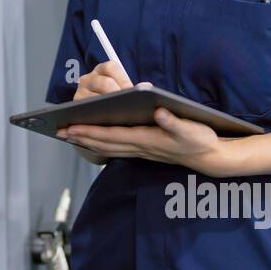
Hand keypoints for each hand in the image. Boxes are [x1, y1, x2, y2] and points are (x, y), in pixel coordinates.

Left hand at [57, 72, 246, 176]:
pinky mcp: (144, 150)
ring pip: (108, 147)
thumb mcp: (192, 129)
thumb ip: (175, 121)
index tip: (72, 126)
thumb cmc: (201, 139)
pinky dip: (100, 144)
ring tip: (68, 135)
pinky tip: (92, 139)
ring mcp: (142, 151)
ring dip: (87, 141)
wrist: (211, 158)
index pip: (112, 135)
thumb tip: (158, 111)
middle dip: (81, 137)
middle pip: (104, 143)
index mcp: (148, 139)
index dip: (91, 130)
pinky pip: (116, 148)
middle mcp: (141, 147)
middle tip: (59, 131)